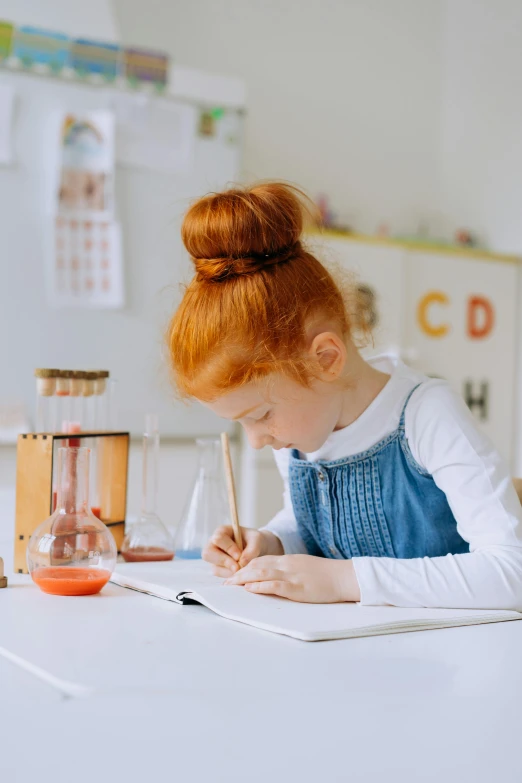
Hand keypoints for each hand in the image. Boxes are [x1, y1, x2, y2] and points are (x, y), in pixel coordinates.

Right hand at [203, 526, 283, 577]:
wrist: (258, 549)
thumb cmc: (255, 540)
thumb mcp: (257, 540)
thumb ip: (251, 549)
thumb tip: (242, 562)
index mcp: (222, 531)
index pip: (218, 539)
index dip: (228, 548)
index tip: (239, 555)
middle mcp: (214, 544)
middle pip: (208, 554)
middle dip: (224, 562)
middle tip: (238, 567)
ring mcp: (215, 558)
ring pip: (215, 568)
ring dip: (230, 572)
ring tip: (244, 570)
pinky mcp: (219, 569)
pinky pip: (221, 576)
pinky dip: (232, 577)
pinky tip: (242, 574)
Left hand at [224, 554, 360, 602]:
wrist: (344, 577)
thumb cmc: (327, 575)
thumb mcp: (305, 567)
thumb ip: (290, 569)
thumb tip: (276, 576)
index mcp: (289, 559)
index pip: (261, 559)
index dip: (246, 566)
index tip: (234, 573)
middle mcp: (287, 564)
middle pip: (257, 565)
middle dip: (239, 573)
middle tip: (226, 581)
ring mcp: (292, 575)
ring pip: (261, 573)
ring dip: (243, 579)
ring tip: (231, 584)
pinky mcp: (297, 588)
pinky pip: (274, 585)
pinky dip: (259, 586)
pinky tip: (249, 588)